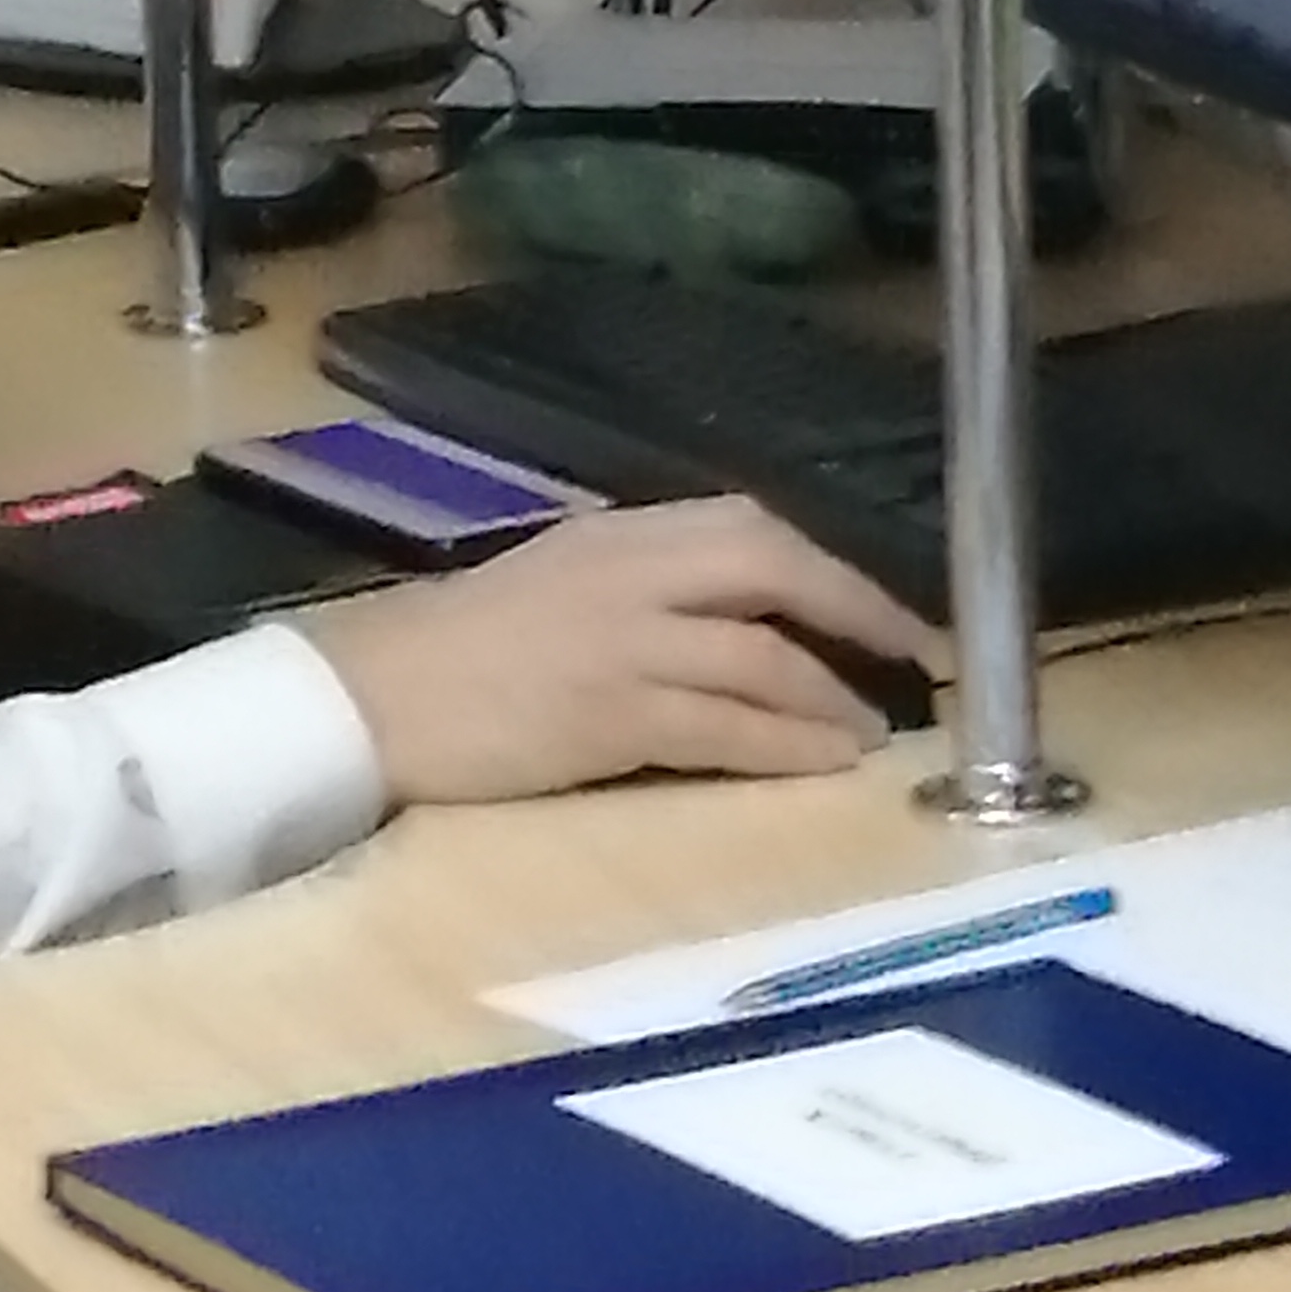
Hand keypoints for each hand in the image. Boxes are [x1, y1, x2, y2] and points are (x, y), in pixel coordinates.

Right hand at [304, 496, 950, 807]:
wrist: (374, 697)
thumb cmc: (467, 648)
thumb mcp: (565, 582)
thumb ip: (649, 585)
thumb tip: (745, 611)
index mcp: (622, 535)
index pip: (753, 528)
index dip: (834, 567)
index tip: (889, 606)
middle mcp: (630, 573)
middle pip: (772, 568)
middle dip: (857, 611)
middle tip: (916, 659)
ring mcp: (621, 643)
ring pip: (758, 656)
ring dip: (831, 696)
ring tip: (874, 730)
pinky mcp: (607, 717)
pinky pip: (721, 728)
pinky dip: (786, 745)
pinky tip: (826, 763)